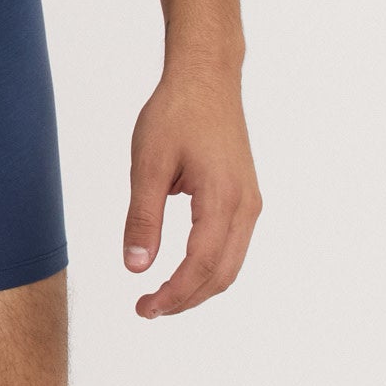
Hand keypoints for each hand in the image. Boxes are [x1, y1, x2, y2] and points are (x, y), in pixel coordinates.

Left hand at [123, 63, 260, 317]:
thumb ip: (142, 217)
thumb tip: (136, 267)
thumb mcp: (148, 162)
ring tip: (161, 296)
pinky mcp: (246, 196)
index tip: (144, 308)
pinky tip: (183, 268)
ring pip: (230, 264)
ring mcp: (249, 201)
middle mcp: (245, 206)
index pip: (200, 266)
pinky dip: (209, 266)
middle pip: (221, 274)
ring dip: (198, 286)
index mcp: (222, 198)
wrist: (206, 77)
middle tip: (147, 308)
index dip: (173, 294)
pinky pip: (233, 245)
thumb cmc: (176, 112)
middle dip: (186, 299)